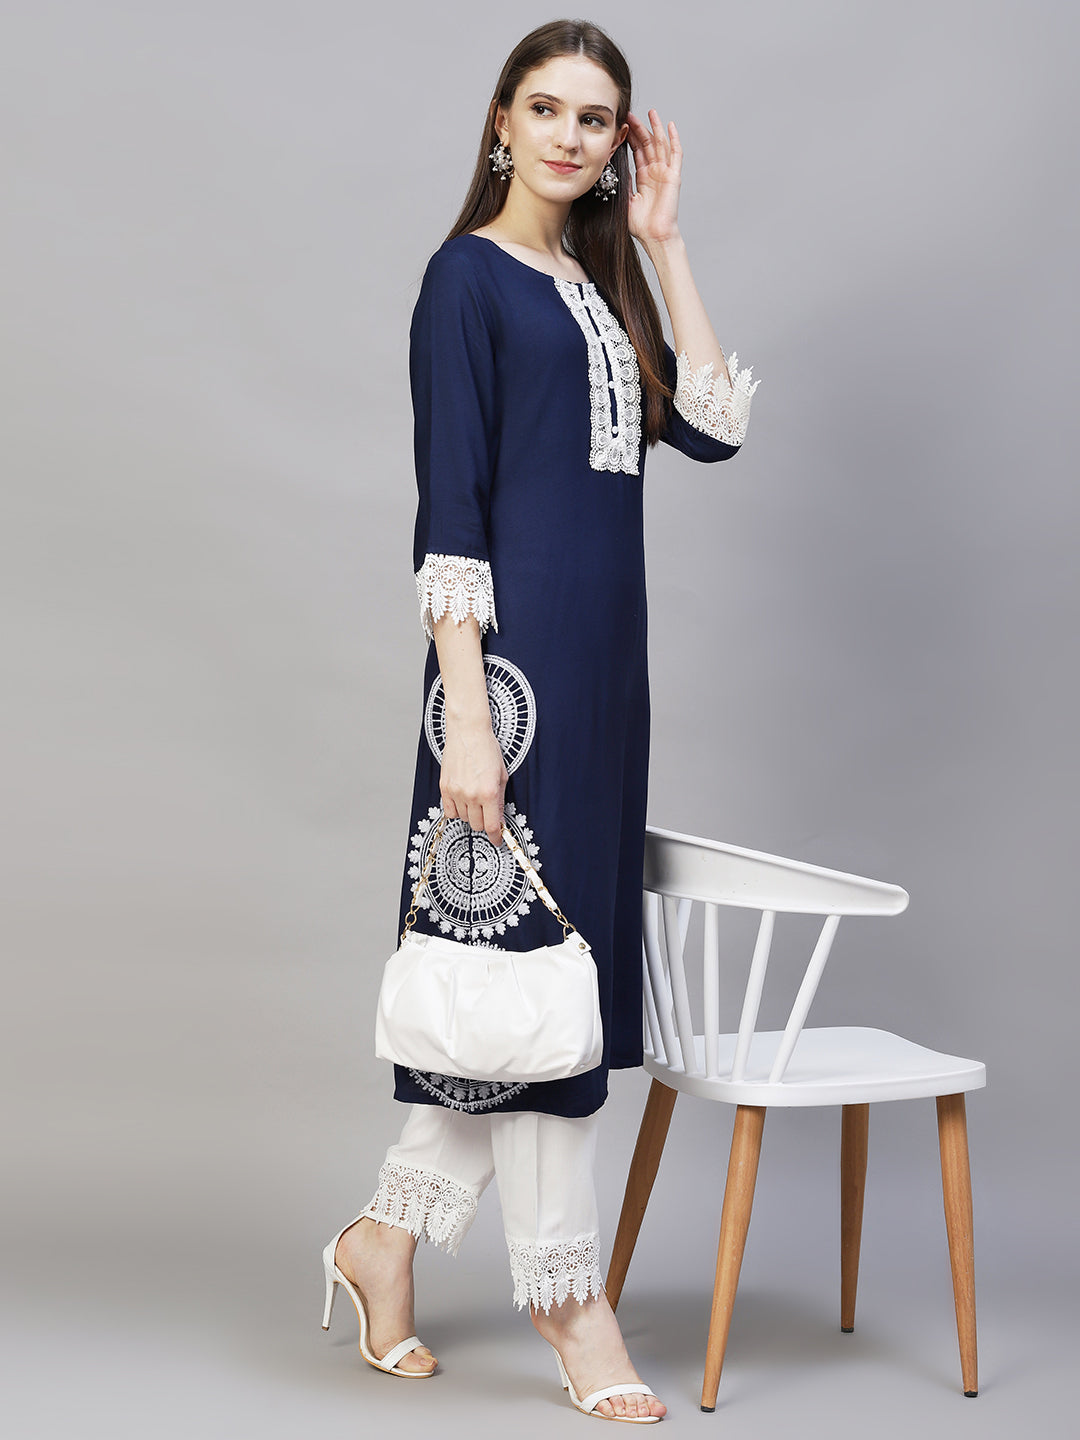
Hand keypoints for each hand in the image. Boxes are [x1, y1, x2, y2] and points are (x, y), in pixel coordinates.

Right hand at [439, 719, 507, 848]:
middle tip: (487, 812)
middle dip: (484, 822)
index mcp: (489, 792)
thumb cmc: (487, 749)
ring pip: (463, 819)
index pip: (492, 826)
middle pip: (477, 825)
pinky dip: (457, 810)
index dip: (496, 837)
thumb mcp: (502, 775)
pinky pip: (449, 811)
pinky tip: (462, 800)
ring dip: (471, 814)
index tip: (498, 840)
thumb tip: (498, 817)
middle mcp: (472, 794)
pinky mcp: (444, 787)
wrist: (468, 732)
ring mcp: (456, 792)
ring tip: (475, 799)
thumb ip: (499, 799)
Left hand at [626, 109, 681, 245]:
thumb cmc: (640, 225)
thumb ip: (620, 183)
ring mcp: (665, 173)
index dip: (631, 137)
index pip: (637, 152)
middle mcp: (655, 172)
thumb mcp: (624, 200)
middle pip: (648, 144)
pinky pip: (676, 154)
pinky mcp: (674, 176)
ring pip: (660, 145)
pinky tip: (670, 125)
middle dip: (640, 128)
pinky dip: (674, 139)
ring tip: (651, 112)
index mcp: (644, 178)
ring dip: (656, 128)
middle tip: (630, 113)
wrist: (654, 236)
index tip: (622, 124)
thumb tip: (608, 169)